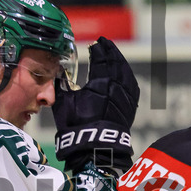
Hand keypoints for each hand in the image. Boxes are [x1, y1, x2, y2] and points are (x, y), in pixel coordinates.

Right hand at [53, 36, 138, 173]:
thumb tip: (59, 71)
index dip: (99, 49)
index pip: (101, 59)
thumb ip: (62, 83)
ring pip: (126, 72)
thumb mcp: (64, 102)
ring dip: (120, 61)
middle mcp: (117, 86)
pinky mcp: (131, 106)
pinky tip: (124, 73)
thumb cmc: (77, 125)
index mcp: (101, 82)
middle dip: (111, 51)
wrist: (97, 147)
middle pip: (116, 62)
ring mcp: (126, 96)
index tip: (95, 43)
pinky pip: (132, 84)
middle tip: (105, 44)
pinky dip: (127, 75)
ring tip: (114, 55)